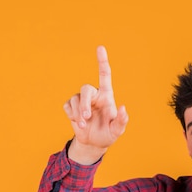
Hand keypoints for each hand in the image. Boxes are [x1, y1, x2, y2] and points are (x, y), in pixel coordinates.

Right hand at [63, 46, 128, 163]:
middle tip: (85, 118)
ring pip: (75, 99)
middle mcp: (94, 95)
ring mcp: (81, 100)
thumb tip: (124, 108)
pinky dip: (71, 116)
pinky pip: (67, 106)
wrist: (93, 143)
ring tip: (83, 125)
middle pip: (85, 89)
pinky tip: (77, 123)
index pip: (104, 75)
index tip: (100, 47)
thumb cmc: (108, 134)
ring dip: (77, 114)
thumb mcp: (117, 131)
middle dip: (83, 104)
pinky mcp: (71, 106)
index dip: (102, 61)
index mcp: (106, 96)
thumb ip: (121, 121)